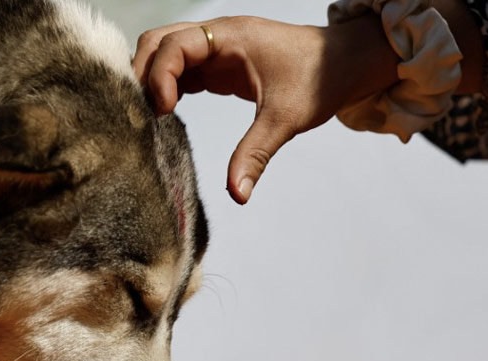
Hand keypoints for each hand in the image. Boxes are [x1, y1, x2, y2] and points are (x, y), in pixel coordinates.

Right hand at [134, 15, 398, 204]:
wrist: (346, 63)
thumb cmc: (319, 81)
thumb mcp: (285, 119)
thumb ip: (255, 155)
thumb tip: (237, 196)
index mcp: (229, 37)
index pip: (173, 45)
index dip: (159, 77)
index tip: (164, 112)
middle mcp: (216, 36)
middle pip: (157, 41)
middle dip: (141, 75)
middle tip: (141, 117)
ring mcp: (215, 48)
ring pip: (163, 53)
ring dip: (151, 81)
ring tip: (148, 120)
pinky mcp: (218, 64)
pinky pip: (179, 69)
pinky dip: (166, 88)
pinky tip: (166, 118)